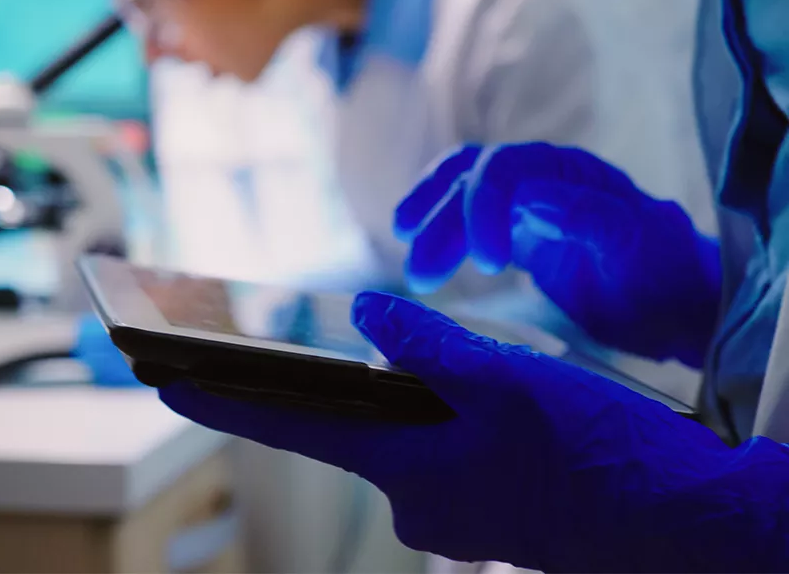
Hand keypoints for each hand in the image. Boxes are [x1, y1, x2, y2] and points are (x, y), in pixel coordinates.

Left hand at [160, 293, 788, 572]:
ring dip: (402, 406)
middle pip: (346, 431)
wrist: (683, 526)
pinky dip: (441, 427)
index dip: (221, 398)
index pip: (290, 424)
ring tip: (440, 376)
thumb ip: (430, 345)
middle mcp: (414, 501)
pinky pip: (439, 460)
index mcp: (405, 466)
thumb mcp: (514, 380)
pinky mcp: (483, 517)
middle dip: (318, 390)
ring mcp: (450, 517)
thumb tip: (370, 316)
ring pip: (402, 442)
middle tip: (288, 351)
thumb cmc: (600, 452)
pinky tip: (481, 410)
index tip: (159, 380)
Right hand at [395, 143, 719, 366]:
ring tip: (416, 272)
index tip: (486, 265)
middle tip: (421, 275)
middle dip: (442, 224)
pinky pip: (467, 221)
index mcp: (570, 173)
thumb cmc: (666, 275)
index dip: (482, 208)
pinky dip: (441, 234)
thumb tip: (531, 197)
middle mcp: (541, 179)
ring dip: (432, 229)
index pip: (504, 170)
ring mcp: (526, 205)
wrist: (680, 306)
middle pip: (471, 182)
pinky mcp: (516, 234)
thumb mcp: (638, 246)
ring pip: (460, 198)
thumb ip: (590, 217)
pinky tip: (424, 255)